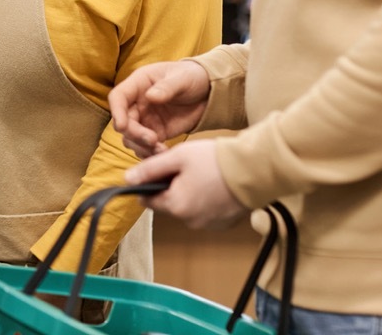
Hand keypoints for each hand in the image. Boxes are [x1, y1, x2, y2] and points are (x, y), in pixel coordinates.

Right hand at [109, 60, 210, 157]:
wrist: (207, 91)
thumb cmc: (192, 77)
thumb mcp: (183, 78)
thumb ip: (167, 87)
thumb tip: (150, 97)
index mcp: (138, 84)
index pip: (118, 97)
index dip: (116, 112)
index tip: (123, 127)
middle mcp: (137, 103)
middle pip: (123, 122)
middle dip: (134, 134)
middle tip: (153, 141)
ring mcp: (145, 120)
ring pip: (131, 138)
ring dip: (142, 147)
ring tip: (162, 151)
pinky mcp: (156, 133)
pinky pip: (145, 147)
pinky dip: (151, 154)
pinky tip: (165, 154)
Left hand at [125, 139, 245, 228]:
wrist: (254, 170)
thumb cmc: (214, 161)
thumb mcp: (177, 157)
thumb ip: (150, 169)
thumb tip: (127, 179)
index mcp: (175, 206)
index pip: (148, 201)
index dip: (149, 184)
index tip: (157, 171)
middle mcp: (189, 221)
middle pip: (168, 204)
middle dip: (171, 187)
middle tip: (185, 168)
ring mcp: (208, 225)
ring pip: (186, 208)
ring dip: (188, 194)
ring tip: (202, 175)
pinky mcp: (222, 224)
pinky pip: (205, 213)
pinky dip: (205, 201)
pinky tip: (215, 185)